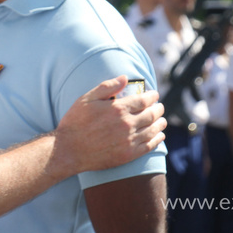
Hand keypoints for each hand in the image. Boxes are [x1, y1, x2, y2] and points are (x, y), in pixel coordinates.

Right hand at [50, 75, 165, 177]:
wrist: (69, 150)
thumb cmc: (75, 122)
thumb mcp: (87, 99)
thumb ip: (108, 87)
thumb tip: (125, 77)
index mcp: (118, 109)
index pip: (144, 100)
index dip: (152, 96)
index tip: (154, 94)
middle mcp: (127, 124)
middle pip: (151, 115)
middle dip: (158, 109)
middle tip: (160, 107)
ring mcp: (129, 141)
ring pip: (153, 130)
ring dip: (160, 123)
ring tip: (163, 120)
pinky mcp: (128, 155)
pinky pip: (149, 146)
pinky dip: (157, 140)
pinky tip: (159, 136)